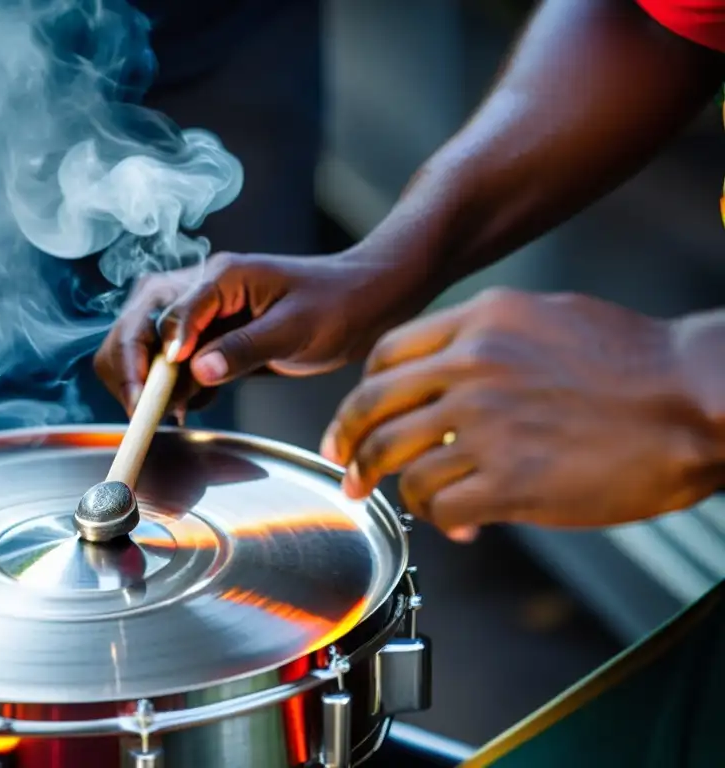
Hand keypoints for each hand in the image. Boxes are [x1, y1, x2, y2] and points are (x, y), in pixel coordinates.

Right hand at [94, 250, 426, 415]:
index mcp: (220, 276)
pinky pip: (168, 365)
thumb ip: (243, 349)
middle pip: (135, 325)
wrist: (362, 303)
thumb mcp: (294, 329)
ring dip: (145, 383)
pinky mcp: (205, 337)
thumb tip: (196, 371)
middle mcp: (198, 289)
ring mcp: (198, 313)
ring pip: (142, 346)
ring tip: (168, 415)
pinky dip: (169, 390)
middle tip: (143, 414)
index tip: (149, 399)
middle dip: (130, 371)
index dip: (152, 359)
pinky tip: (188, 407)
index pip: (165, 314)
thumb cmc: (337, 303)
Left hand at [320, 288, 722, 534]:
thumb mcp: (550, 319)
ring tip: (399, 499)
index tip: (357, 417)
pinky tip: (456, 522)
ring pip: (396, 460)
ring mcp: (486, 422)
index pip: (386, 355)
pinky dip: (436, 518)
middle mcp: (472, 366)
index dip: (363, 391)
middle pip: (373, 407)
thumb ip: (486, 340)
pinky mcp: (509, 479)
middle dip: (348, 442)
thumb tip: (446, 377)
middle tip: (344, 466)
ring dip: (389, 486)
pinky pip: (437, 503)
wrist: (696, 400)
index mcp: (481, 321)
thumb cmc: (635, 363)